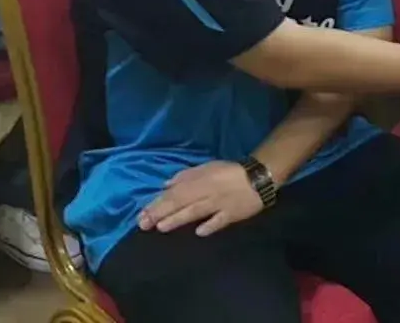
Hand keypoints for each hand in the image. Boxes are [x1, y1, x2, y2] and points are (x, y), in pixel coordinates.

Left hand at [138, 161, 263, 235]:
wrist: (257, 177)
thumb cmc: (229, 172)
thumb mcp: (206, 168)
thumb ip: (185, 176)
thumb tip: (165, 185)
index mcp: (198, 181)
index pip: (173, 193)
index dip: (157, 204)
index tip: (142, 214)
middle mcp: (206, 192)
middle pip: (180, 203)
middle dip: (161, 213)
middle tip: (144, 224)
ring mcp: (219, 204)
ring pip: (196, 211)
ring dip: (178, 218)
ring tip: (162, 227)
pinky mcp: (233, 213)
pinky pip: (221, 219)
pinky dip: (211, 224)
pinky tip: (200, 232)